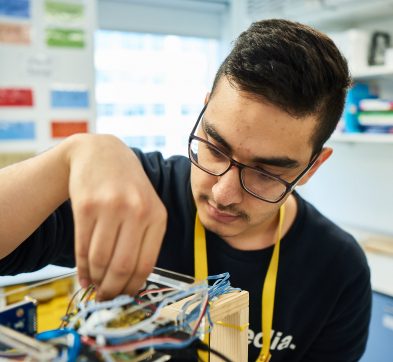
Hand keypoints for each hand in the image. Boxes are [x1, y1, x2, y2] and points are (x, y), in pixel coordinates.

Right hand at [66, 134, 166, 299]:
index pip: (146, 264)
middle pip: (123, 266)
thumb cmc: (126, 186)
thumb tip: (129, 283)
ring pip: (101, 259)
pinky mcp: (86, 205)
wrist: (101, 154)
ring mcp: (111, 207)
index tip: (123, 298)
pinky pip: (83, 247)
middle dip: (112, 290)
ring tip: (93, 285)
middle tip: (105, 299)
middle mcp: (137, 210)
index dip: (132, 288)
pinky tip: (82, 275)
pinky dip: (81, 267)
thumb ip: (143, 240)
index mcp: (158, 215)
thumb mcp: (146, 206)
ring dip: (95, 280)